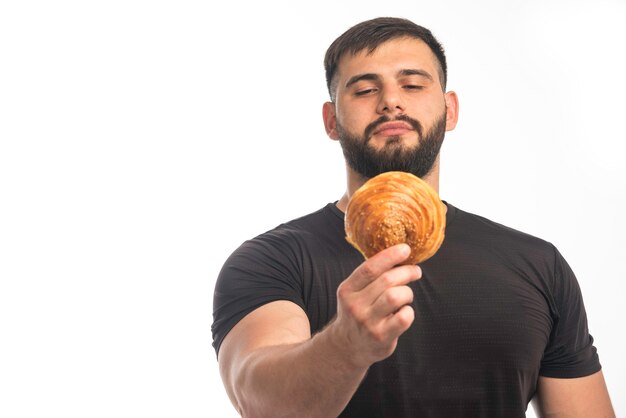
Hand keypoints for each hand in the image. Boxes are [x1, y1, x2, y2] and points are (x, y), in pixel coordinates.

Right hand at [331, 243, 421, 368]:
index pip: (369, 268)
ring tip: (406, 295)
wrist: (348, 346)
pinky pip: (404, 317)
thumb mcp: (355, 293)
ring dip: (407, 292)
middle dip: (407, 272)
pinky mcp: (381, 337)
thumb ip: (370, 277)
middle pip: (387, 280)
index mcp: (347, 290)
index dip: (389, 256)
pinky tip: (404, 312)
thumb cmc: (359, 312)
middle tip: (415, 271)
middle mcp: (355, 305)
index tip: (405, 249)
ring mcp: (367, 322)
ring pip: (396, 296)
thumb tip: (398, 254)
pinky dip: (409, 311)